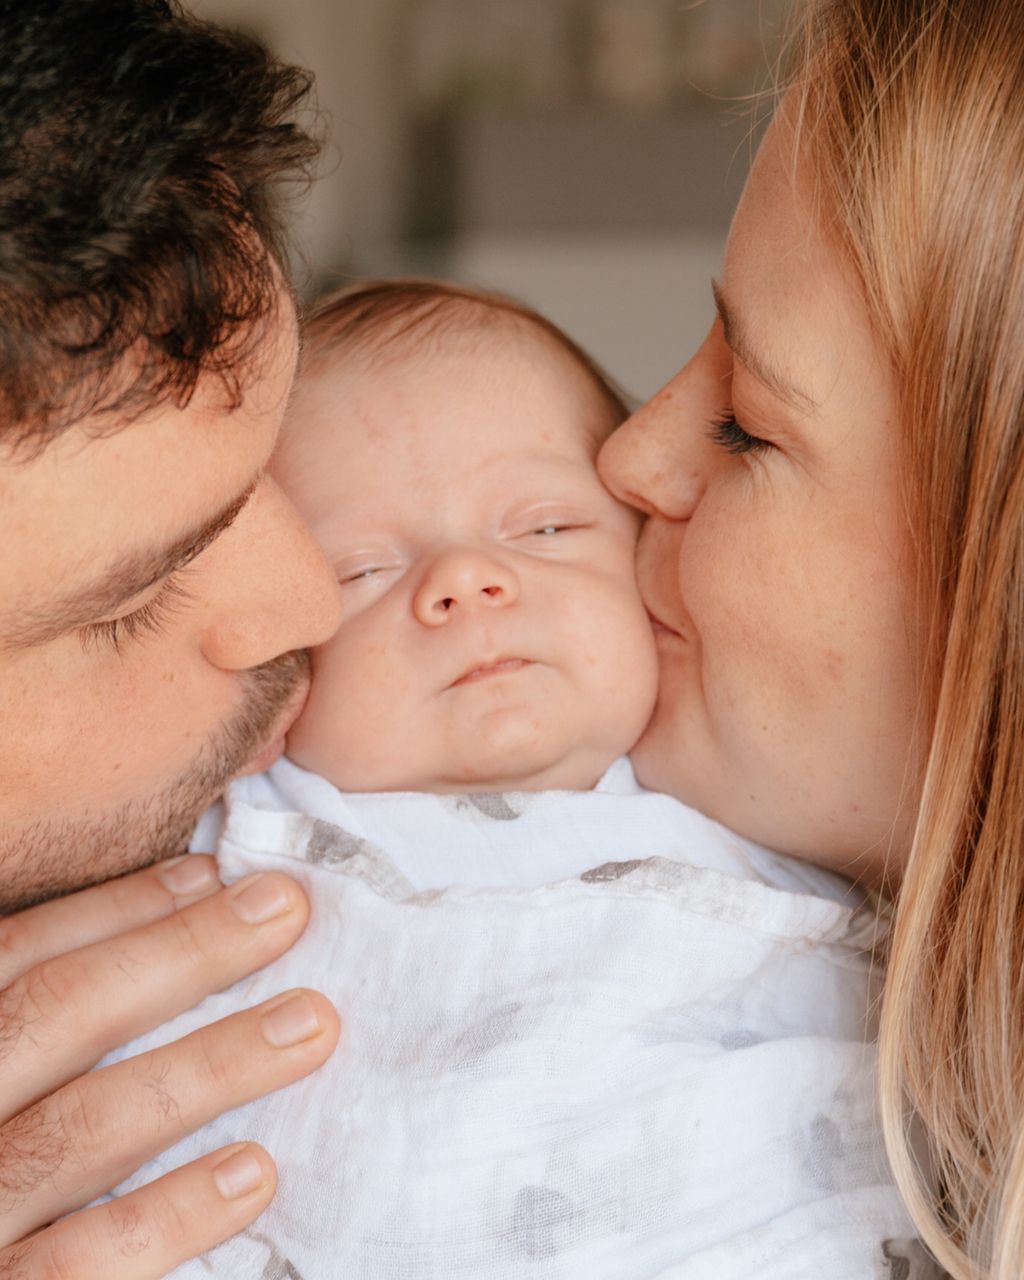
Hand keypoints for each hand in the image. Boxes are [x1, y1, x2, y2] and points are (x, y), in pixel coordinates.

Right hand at [0, 855, 339, 1277]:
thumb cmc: (7, 1173)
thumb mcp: (9, 1074)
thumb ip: (53, 1032)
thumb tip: (187, 917)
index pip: (19, 957)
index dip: (118, 909)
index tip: (214, 875)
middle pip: (56, 1013)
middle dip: (181, 952)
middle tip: (288, 911)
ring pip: (83, 1127)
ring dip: (210, 1067)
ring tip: (311, 1024)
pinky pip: (82, 1261)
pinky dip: (172, 1213)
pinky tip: (256, 1171)